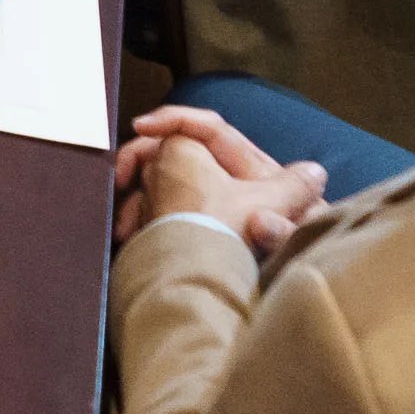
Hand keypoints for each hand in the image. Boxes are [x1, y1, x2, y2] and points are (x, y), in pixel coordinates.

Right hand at [111, 104, 329, 256]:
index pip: (212, 128)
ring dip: (137, 195)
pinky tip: (128, 236)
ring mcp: (210, 202)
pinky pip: (160, 209)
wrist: (292, 293)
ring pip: (163, 180)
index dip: (177, 119)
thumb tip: (281, 205)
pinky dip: (141, 217)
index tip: (142, 127)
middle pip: (179, 149)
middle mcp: (229, 180)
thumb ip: (287, 227)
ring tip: (122, 223)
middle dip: (143, 158)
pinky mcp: (196, 225)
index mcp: (253, 171)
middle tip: (118, 179)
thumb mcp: (293, 241)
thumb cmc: (296, 257)